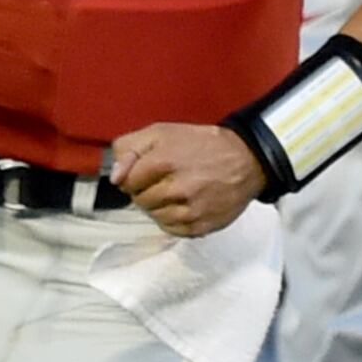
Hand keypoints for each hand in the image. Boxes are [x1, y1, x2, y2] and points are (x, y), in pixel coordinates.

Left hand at [105, 123, 265, 237]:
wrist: (246, 160)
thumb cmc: (202, 144)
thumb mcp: (161, 132)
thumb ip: (130, 147)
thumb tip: (115, 176)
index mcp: (164, 161)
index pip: (127, 181)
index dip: (133, 176)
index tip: (145, 171)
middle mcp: (177, 188)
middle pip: (139, 200)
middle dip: (145, 190)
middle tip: (163, 179)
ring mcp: (190, 210)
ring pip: (153, 216)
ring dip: (158, 205)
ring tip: (175, 191)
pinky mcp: (200, 226)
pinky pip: (171, 229)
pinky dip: (171, 218)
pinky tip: (183, 204)